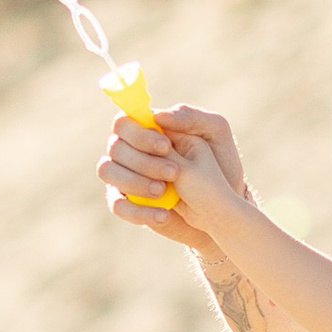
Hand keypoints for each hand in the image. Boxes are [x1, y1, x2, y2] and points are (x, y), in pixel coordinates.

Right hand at [97, 102, 243, 254]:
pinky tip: (163, 215)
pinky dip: (136, 210)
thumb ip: (191, 117)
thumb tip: (157, 115)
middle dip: (142, 160)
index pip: (124, 122)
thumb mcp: (215, 134)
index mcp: (149, 129)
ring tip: (163, 191)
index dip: (139, 133)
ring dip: (133, 181)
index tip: (165, 146)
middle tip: (173, 173)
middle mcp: (132, 150)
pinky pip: (117, 205)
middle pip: (115, 146)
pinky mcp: (128, 204)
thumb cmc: (221, 166)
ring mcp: (126, 177)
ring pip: (107, 171)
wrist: (224, 209)